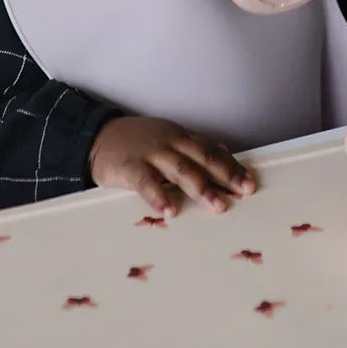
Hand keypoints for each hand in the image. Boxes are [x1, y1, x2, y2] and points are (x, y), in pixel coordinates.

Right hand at [88, 116, 256, 216]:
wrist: (96, 137)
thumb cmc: (136, 143)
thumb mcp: (167, 139)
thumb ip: (193, 148)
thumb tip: (225, 153)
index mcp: (180, 136)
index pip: (211, 151)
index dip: (231, 166)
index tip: (250, 182)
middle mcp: (169, 142)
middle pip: (202, 157)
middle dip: (225, 174)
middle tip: (244, 191)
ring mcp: (150, 153)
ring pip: (180, 168)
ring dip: (201, 187)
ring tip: (218, 205)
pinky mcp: (130, 167)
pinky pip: (147, 182)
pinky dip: (159, 196)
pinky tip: (170, 211)